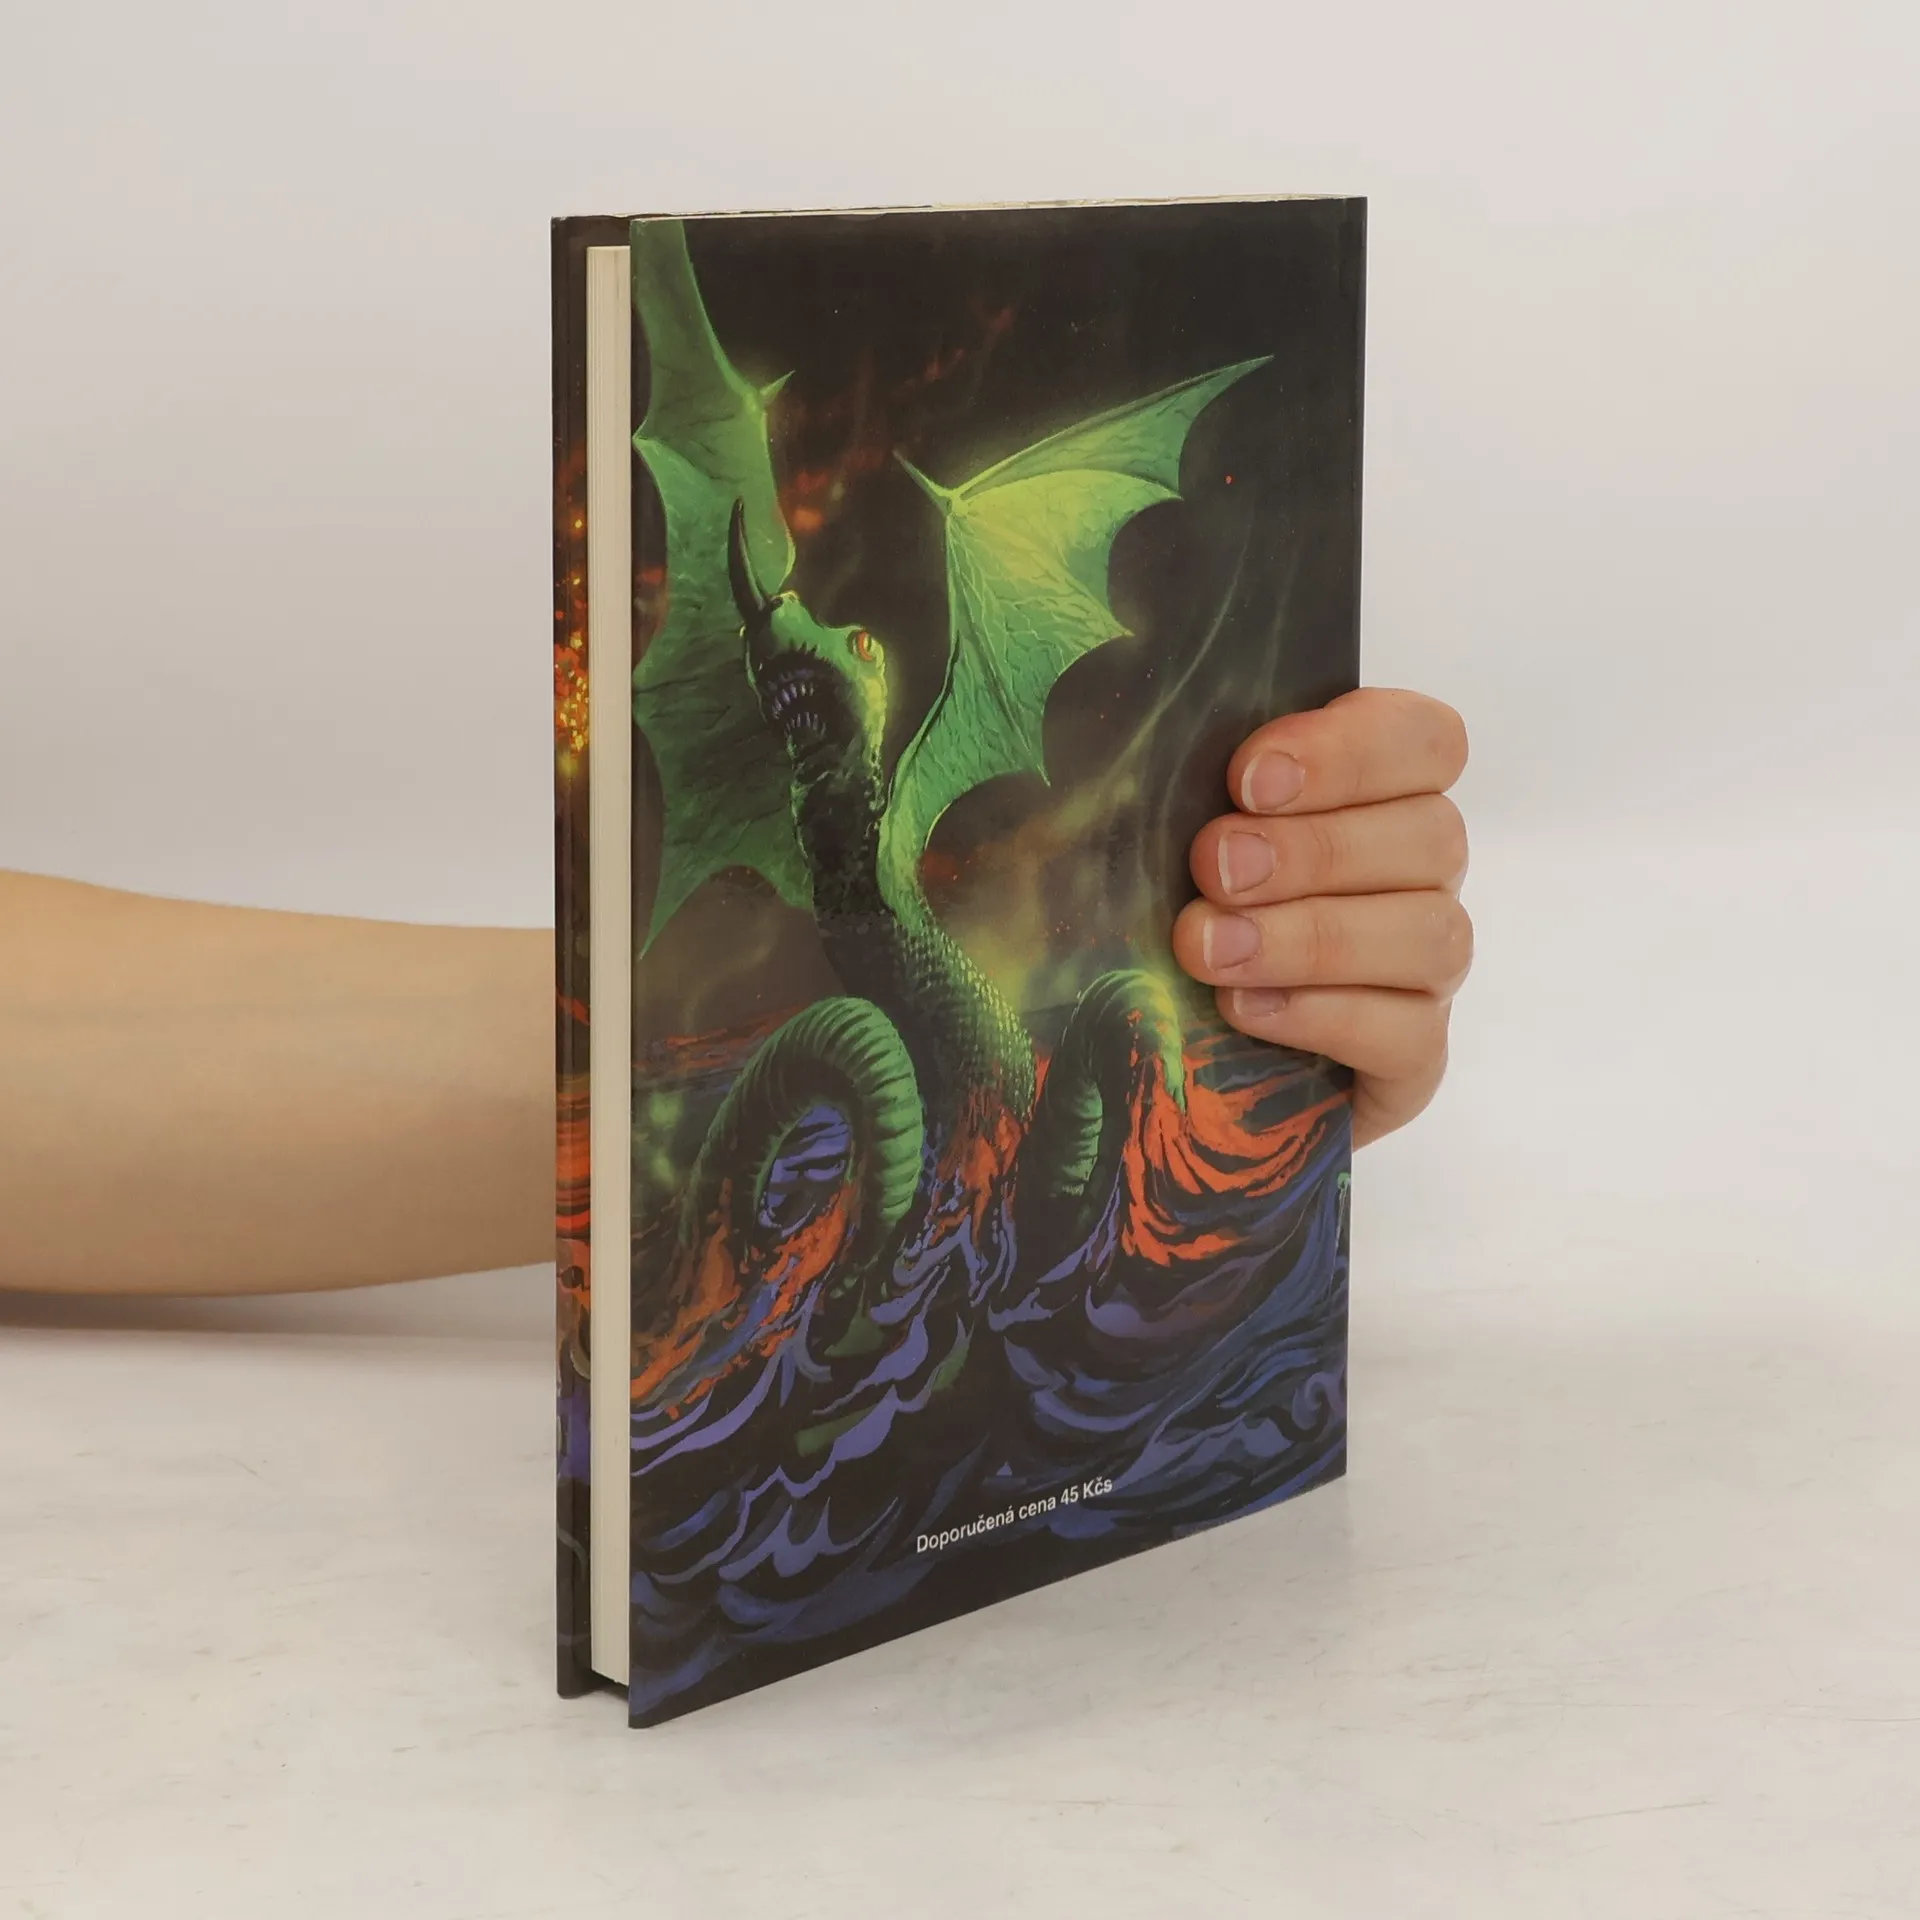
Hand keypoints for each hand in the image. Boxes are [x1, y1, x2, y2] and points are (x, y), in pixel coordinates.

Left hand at [1173, 688, 1471, 1145]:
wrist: (1171, 1053)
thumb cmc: (1173, 908)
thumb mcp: (1161, 835)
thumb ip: (1174, 786)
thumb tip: (1133, 758)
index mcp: (1379, 791)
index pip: (1426, 739)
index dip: (1351, 750)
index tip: (1249, 777)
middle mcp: (1421, 873)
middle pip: (1432, 835)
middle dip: (1313, 850)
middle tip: (1214, 867)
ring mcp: (1426, 968)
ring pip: (1431, 935)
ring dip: (1312, 938)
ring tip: (1209, 948)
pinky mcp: (1413, 1055)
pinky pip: (1411, 1033)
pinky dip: (1325, 1016)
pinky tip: (1245, 1007)